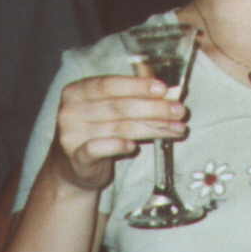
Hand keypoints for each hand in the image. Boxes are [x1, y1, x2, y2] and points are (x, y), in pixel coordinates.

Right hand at [49, 75, 186, 191]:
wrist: (74, 167)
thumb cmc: (98, 130)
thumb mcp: (110, 108)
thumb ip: (133, 97)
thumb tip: (169, 92)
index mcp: (77, 92)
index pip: (109, 84)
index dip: (137, 86)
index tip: (162, 89)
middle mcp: (70, 111)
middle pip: (118, 107)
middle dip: (154, 108)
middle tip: (179, 111)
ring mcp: (71, 135)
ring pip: (118, 128)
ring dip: (152, 128)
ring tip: (176, 128)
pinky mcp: (77, 158)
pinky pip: (98, 149)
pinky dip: (117, 146)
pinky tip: (134, 147)